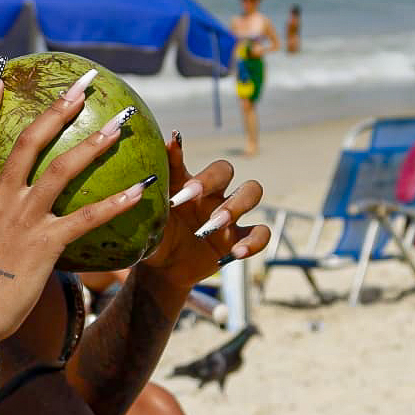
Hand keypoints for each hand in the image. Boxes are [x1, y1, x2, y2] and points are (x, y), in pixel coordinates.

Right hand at [0, 65, 153, 344]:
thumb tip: (9, 201)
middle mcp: (0, 198)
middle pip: (29, 141)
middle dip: (57, 108)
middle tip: (83, 84)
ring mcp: (23, 219)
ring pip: (62, 169)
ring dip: (94, 143)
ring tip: (119, 123)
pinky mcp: (45, 244)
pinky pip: (87, 218)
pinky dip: (117, 203)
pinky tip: (142, 190)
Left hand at [140, 132, 269, 290]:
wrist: (164, 270)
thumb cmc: (157, 236)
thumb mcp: (153, 214)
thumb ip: (159, 184)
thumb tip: (166, 145)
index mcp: (189, 185)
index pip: (188, 163)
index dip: (185, 161)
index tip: (179, 171)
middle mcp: (212, 193)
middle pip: (226, 170)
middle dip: (211, 180)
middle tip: (191, 196)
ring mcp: (230, 215)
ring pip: (251, 192)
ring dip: (235, 205)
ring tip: (215, 224)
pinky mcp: (239, 239)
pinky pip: (261, 233)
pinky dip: (253, 242)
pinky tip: (236, 252)